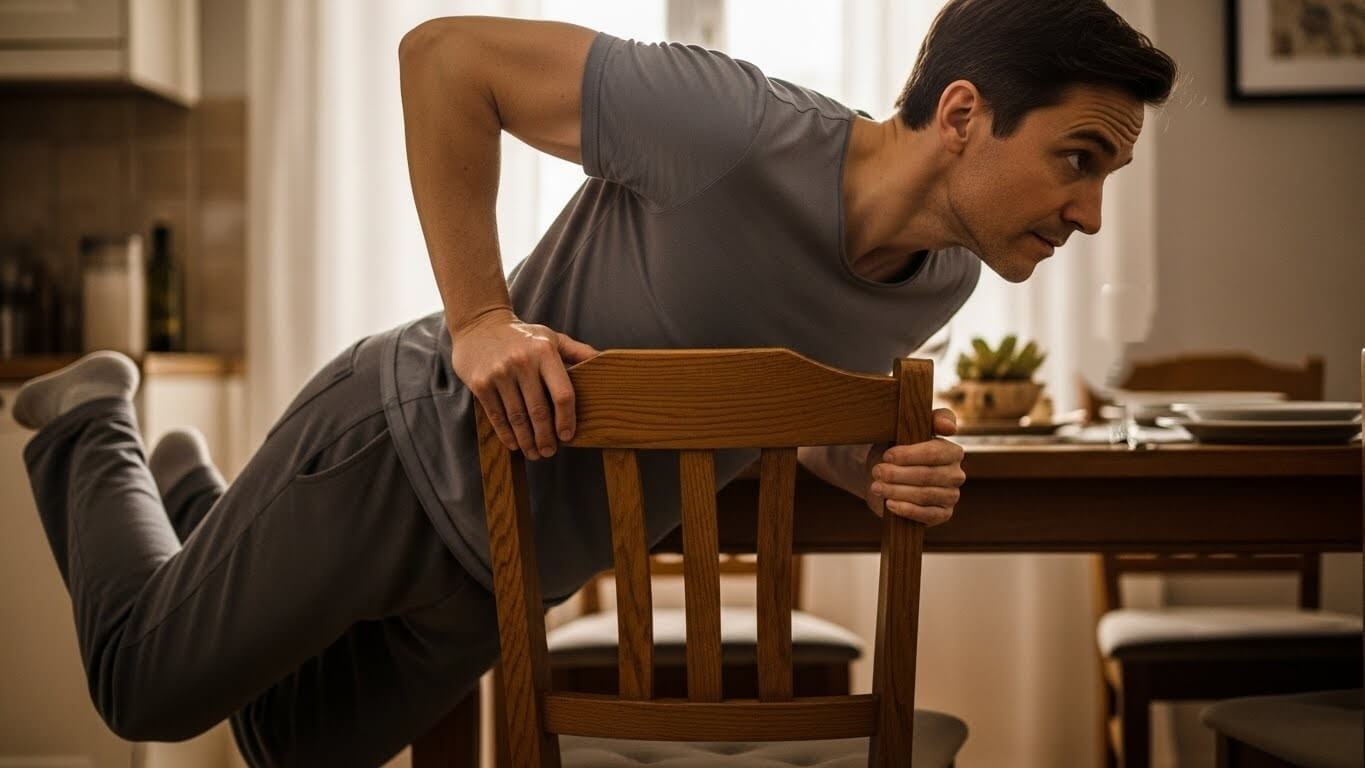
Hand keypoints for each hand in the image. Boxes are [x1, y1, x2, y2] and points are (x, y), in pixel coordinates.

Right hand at [451, 308, 598, 459]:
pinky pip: (497, 415)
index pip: (562, 393)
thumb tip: (605, 360)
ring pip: (517, 417)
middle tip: (550, 453)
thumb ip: (578, 351)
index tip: (567, 436)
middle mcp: (522, 362)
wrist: (479, 325)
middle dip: (546, 437)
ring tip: (534, 453)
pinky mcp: (480, 383)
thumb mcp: (552, 337)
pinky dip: (506, 434)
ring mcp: (500, 373)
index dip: (567, 419)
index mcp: (545, 352)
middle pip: (539, 411)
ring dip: (527, 441)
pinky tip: (514, 444)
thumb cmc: (522, 336)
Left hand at [864, 408, 964, 524]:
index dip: (908, 455)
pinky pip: (927, 515)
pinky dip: (906, 510)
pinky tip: (889, 504)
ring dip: (897, 491)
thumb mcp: (910, 430)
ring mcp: (951, 496)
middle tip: (877, 472)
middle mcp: (956, 474)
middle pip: (926, 476)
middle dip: (898, 474)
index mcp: (953, 452)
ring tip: (877, 486)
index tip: (887, 455)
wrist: (885, 476)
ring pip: (924, 495)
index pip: (934, 453)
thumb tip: (950, 427)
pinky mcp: (943, 514)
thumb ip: (933, 419)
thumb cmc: (898, 450)